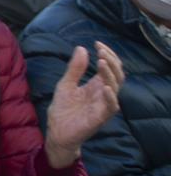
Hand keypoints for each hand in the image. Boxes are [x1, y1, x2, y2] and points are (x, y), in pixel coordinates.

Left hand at [42, 43, 123, 169]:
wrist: (56, 132)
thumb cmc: (63, 109)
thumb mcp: (66, 84)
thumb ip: (74, 68)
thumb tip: (81, 48)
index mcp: (96, 85)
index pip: (110, 67)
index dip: (107, 54)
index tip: (97, 43)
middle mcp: (103, 94)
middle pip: (117, 74)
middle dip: (111, 61)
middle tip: (101, 51)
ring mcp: (103, 105)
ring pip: (116, 87)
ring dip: (110, 74)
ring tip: (101, 62)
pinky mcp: (100, 117)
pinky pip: (111, 106)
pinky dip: (110, 96)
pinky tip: (104, 86)